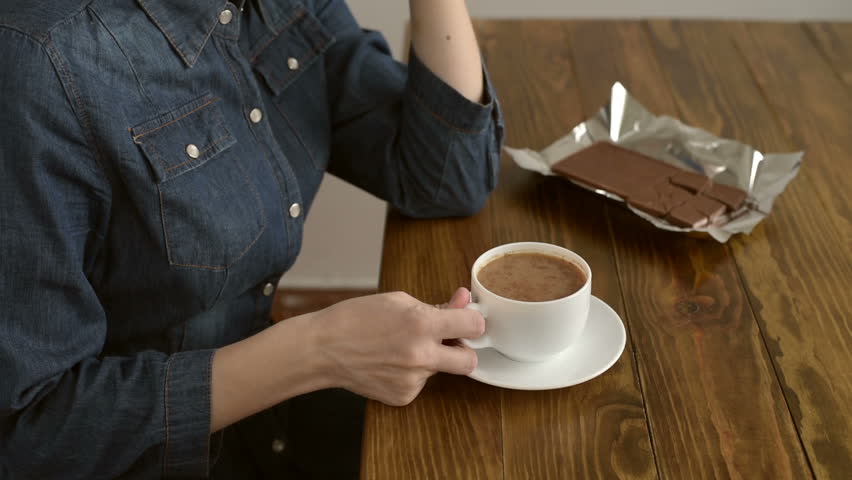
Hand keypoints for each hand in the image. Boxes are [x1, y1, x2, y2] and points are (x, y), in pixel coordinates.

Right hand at [312, 288, 482, 405]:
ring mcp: (412, 380)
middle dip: (464, 350)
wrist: (323, 349)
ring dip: (430, 359)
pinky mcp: (403, 396)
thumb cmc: (356, 318)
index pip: (474, 326)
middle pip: (470, 361)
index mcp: (422, 325)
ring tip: (399, 347)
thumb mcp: (398, 301)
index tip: (466, 321)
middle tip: (449, 342)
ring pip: (440, 370)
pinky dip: (411, 374)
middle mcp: (421, 356)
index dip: (472, 321)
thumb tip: (463, 301)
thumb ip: (436, 306)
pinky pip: (420, 383)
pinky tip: (390, 363)